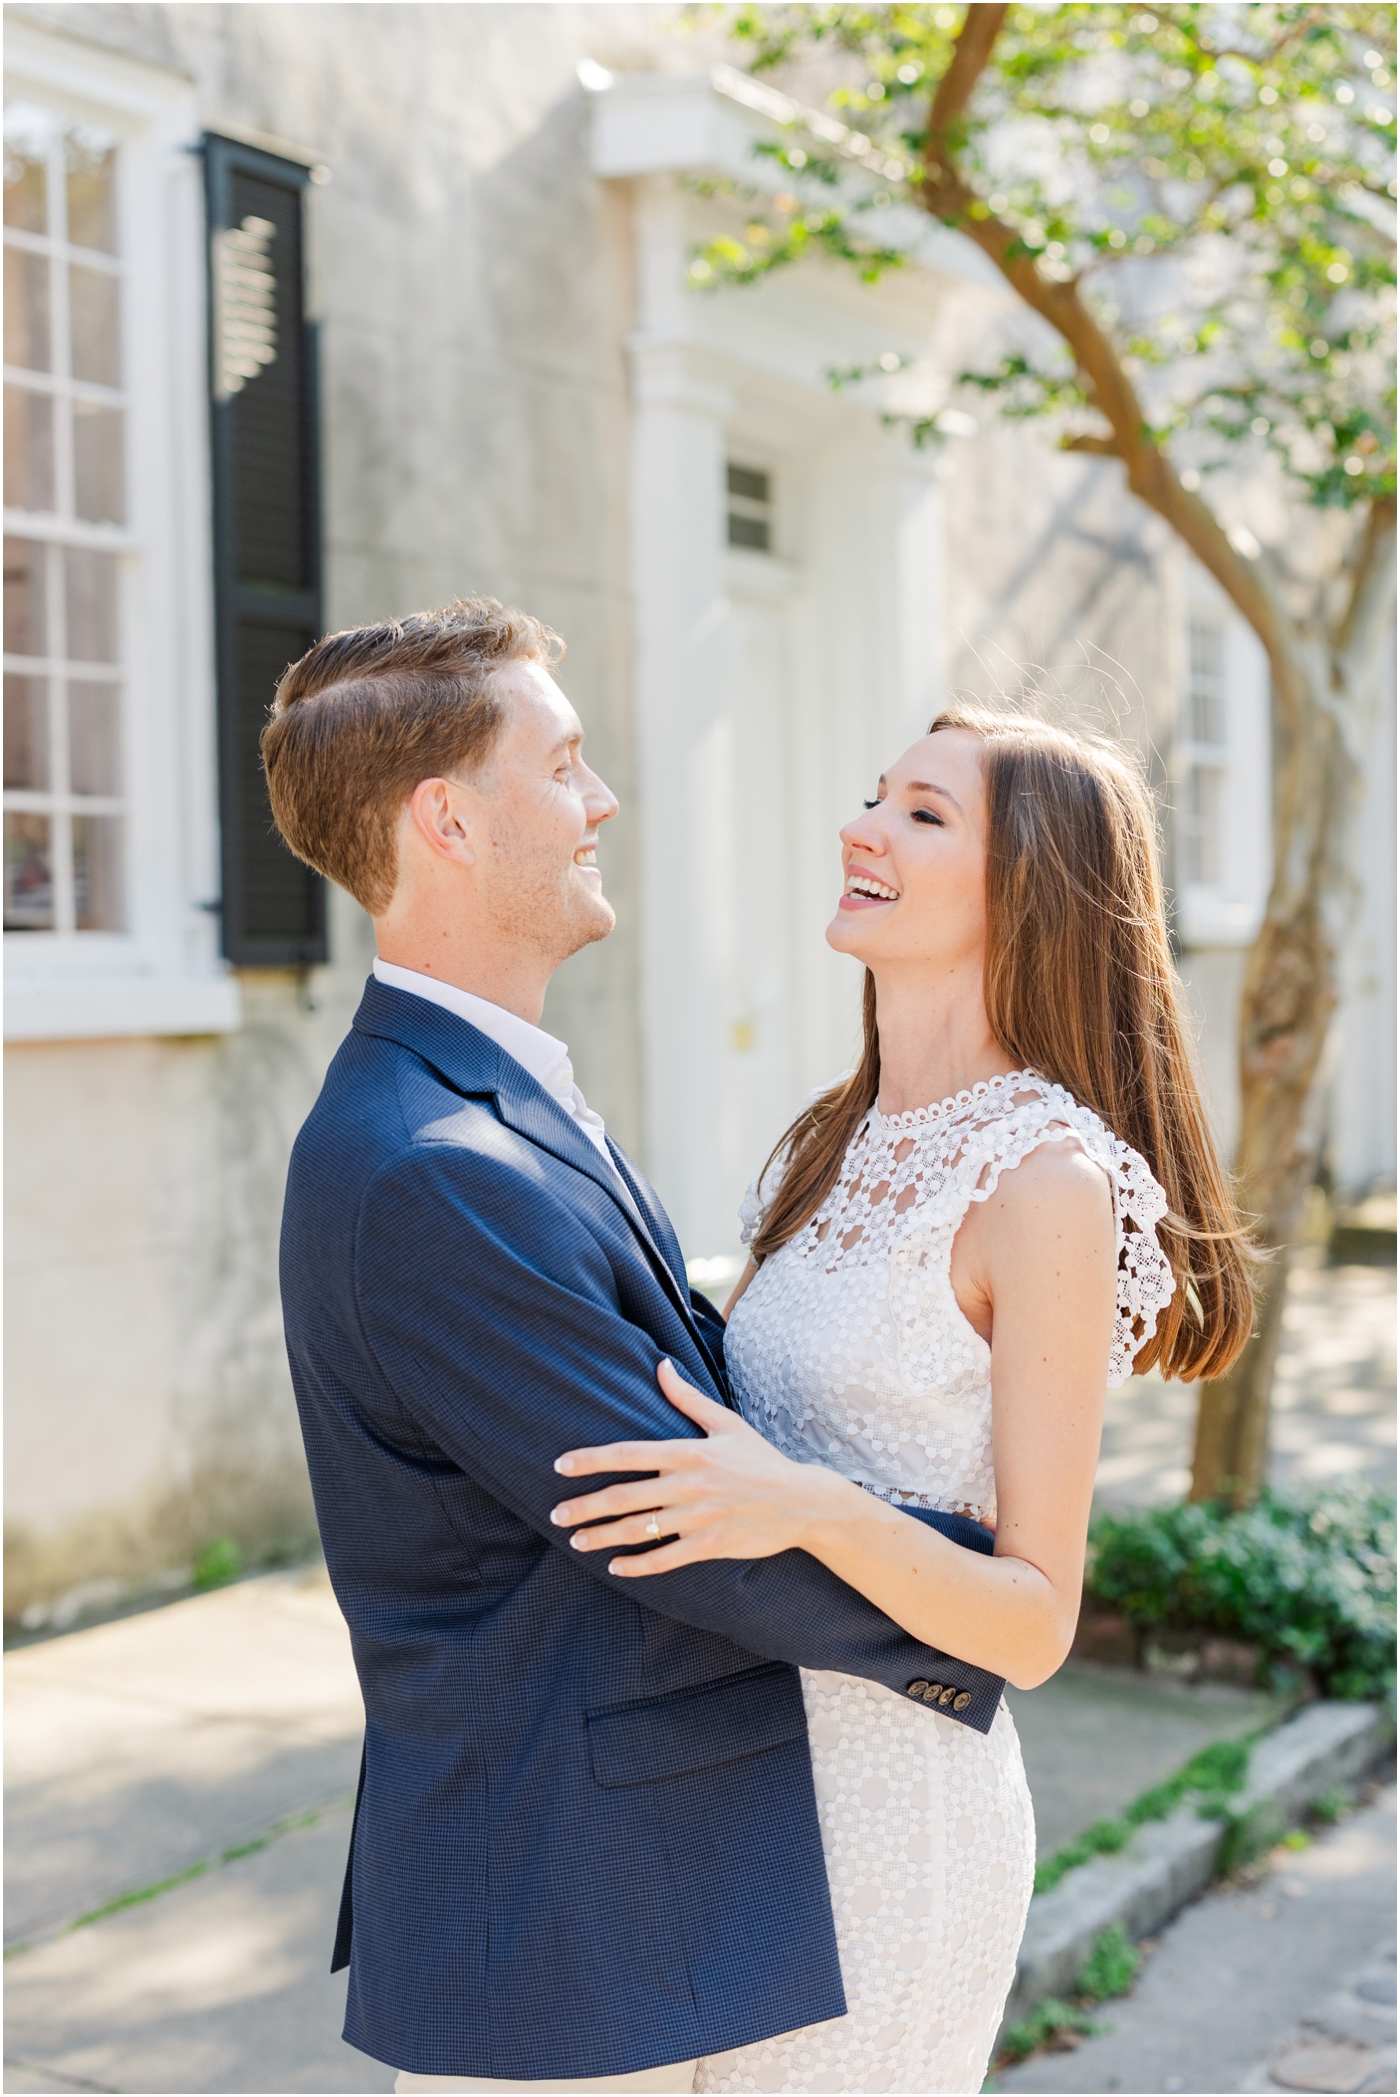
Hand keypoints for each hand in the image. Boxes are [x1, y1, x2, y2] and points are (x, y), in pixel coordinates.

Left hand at [550, 1360, 833, 1575]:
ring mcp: (700, 1517)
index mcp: (689, 1451)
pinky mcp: (711, 1544)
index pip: (629, 1454)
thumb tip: (661, 1364)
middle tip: (556, 1515)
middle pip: (625, 1496)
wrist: (803, 1501)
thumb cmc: (761, 1459)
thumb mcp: (726, 1423)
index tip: (560, 1466)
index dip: (591, 1460)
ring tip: (577, 1541)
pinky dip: (638, 1564)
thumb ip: (687, 1398)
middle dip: (585, 1507)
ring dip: (603, 1537)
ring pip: (639, 1530)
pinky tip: (616, 1565)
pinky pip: (665, 1558)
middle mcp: (689, 1484)